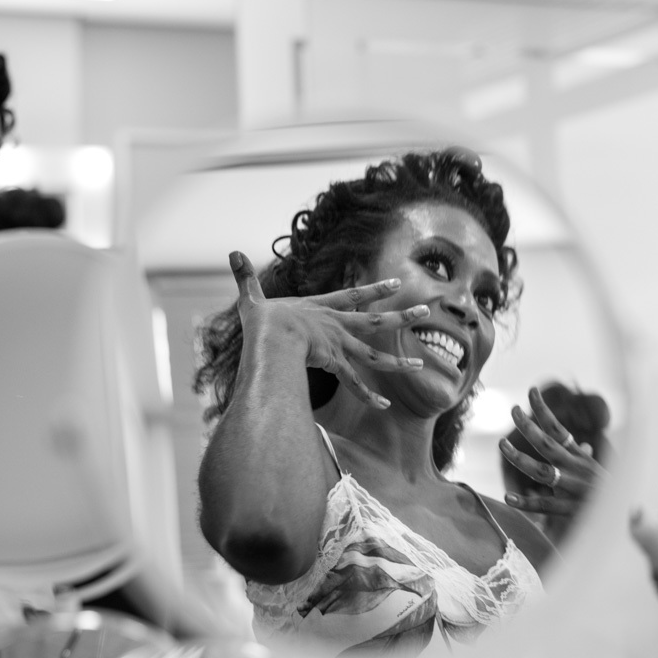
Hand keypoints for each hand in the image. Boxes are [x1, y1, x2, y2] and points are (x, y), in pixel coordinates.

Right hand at [229, 250, 427, 408]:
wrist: (272, 338)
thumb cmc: (261, 322)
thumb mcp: (252, 298)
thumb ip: (244, 278)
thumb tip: (232, 252)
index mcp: (321, 308)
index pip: (354, 295)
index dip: (375, 289)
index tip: (397, 284)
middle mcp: (336, 325)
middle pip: (376, 320)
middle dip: (402, 317)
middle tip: (426, 312)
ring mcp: (338, 346)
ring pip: (374, 355)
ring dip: (398, 361)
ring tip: (420, 364)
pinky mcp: (334, 365)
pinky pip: (355, 384)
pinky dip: (368, 396)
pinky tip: (384, 405)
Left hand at [499, 387, 605, 517]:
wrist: (627, 513)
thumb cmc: (610, 490)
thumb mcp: (597, 469)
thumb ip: (584, 457)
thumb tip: (583, 446)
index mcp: (578, 456)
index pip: (558, 428)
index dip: (543, 409)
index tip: (531, 391)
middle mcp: (573, 467)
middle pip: (546, 443)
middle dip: (528, 426)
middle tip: (513, 410)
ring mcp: (570, 487)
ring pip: (540, 470)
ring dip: (520, 458)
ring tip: (502, 444)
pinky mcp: (568, 508)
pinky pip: (543, 504)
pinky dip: (525, 502)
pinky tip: (507, 497)